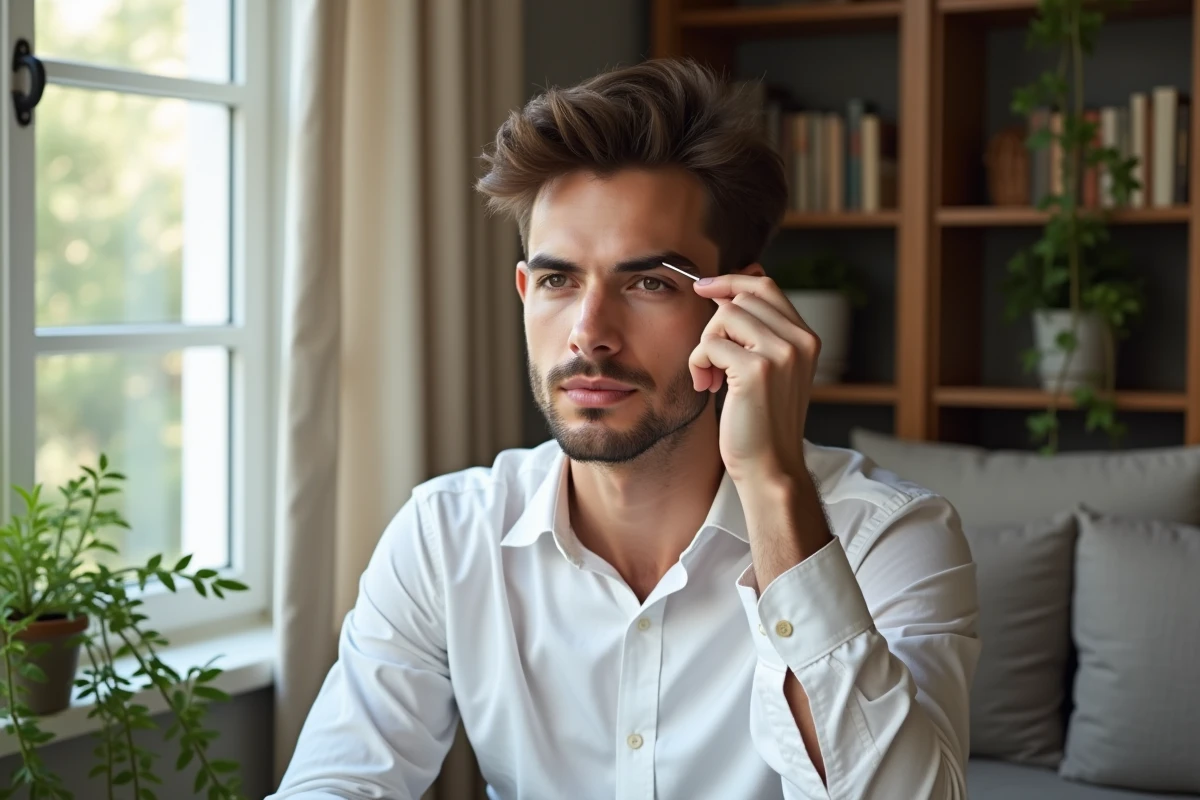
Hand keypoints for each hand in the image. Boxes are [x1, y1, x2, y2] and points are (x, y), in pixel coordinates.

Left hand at [688, 273, 819, 484]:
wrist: (770, 466)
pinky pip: (710, 344)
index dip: (732, 281)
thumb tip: (725, 292)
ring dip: (705, 346)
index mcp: (806, 338)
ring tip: (711, 377)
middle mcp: (799, 341)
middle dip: (714, 326)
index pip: (766, 286)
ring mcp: (781, 353)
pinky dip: (698, 363)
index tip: (704, 288)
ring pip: (723, 317)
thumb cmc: (761, 421)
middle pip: (740, 299)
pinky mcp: (756, 370)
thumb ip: (757, 332)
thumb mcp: (768, 369)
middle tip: (710, 361)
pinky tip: (707, 387)